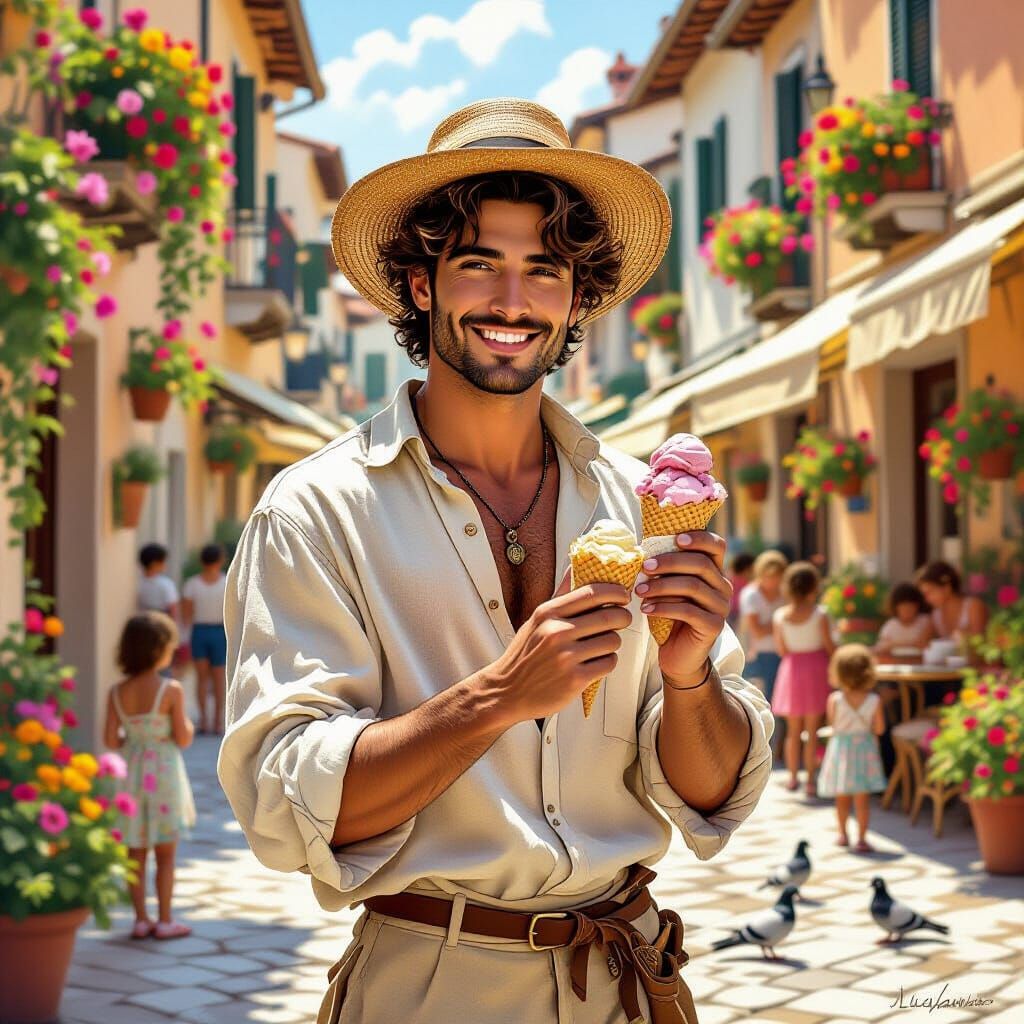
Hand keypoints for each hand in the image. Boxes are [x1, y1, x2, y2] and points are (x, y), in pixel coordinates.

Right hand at [481, 569, 631, 726]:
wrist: (507, 691)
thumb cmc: (524, 654)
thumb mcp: (536, 620)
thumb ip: (560, 594)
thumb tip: (575, 566)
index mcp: (548, 613)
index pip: (593, 593)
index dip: (616, 592)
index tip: (623, 595)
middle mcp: (557, 631)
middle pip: (610, 617)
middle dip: (622, 617)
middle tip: (621, 620)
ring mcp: (566, 656)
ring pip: (613, 641)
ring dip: (612, 643)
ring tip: (601, 646)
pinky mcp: (575, 679)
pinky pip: (609, 663)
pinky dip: (607, 662)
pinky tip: (595, 662)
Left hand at [634, 531, 731, 682]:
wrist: (678, 655)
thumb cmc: (669, 615)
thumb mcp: (668, 588)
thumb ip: (665, 569)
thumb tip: (643, 549)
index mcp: (714, 572)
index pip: (716, 546)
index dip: (699, 538)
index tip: (676, 537)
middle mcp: (723, 587)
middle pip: (700, 564)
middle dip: (670, 562)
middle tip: (645, 566)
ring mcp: (721, 607)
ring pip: (692, 586)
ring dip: (662, 586)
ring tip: (639, 590)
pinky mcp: (714, 626)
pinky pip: (688, 611)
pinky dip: (663, 607)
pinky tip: (646, 609)